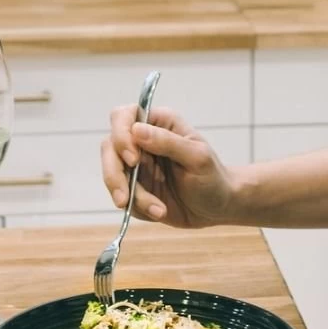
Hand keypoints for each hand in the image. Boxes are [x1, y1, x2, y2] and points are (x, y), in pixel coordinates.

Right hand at [101, 105, 238, 228]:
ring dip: (132, 197)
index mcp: (159, 123)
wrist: (218, 207)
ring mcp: (136, 166)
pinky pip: (123, 196)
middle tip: (125, 198)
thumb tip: (137, 130)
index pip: (124, 116)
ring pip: (113, 175)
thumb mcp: (197, 158)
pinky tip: (160, 212)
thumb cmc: (213, 176)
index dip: (121, 135)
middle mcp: (142, 141)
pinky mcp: (134, 188)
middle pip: (109, 147)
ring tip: (159, 210)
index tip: (134, 159)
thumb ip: (168, 142)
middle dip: (114, 174)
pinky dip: (139, 208)